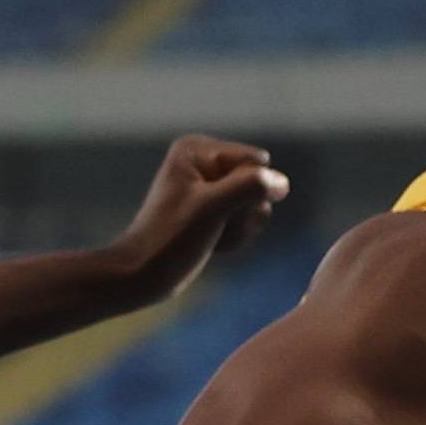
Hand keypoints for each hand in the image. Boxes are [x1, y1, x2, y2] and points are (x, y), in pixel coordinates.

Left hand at [110, 133, 287, 303]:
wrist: (144, 275)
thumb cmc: (171, 239)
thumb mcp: (213, 208)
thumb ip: (250, 186)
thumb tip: (282, 183)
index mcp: (198, 148)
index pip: (257, 162)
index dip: (245, 192)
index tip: (210, 211)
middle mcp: (205, 161)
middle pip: (259, 183)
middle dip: (243, 212)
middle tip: (210, 227)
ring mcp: (211, 186)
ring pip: (257, 204)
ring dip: (239, 228)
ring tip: (210, 237)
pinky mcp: (214, 210)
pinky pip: (247, 220)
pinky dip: (235, 237)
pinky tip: (212, 244)